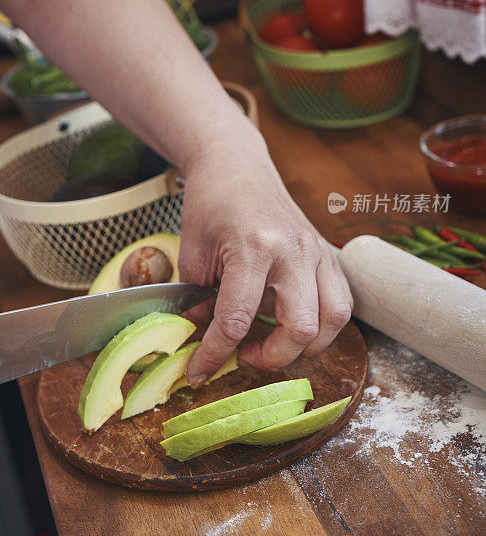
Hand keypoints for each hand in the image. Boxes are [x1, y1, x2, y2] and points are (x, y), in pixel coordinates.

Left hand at [179, 138, 352, 386]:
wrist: (236, 163)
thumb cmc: (211, 202)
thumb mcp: (192, 252)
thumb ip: (197, 300)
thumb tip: (203, 338)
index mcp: (253, 247)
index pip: (237, 319)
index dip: (215, 353)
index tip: (199, 371)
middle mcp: (293, 250)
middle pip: (300, 328)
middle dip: (271, 358)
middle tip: (243, 356)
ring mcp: (316, 250)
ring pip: (334, 319)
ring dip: (307, 346)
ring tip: (276, 345)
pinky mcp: (327, 252)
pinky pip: (342, 299)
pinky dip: (325, 323)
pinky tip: (297, 323)